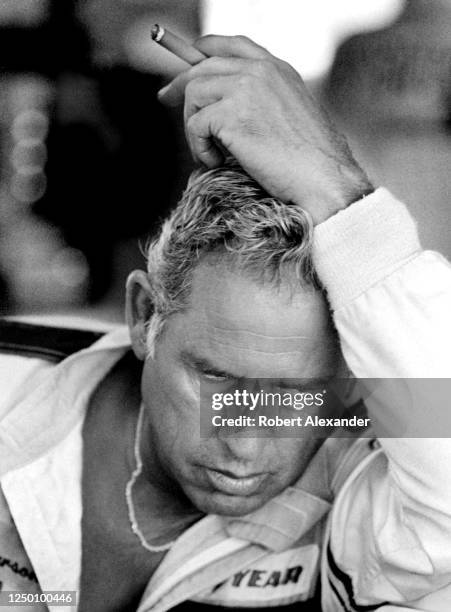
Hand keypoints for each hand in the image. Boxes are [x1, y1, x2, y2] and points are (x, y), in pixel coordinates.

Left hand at [158, 35, 372, 224]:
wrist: (323, 179)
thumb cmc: (311, 162)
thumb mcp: (291, 117)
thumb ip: (261, 102)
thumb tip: (224, 111)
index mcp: (277, 69)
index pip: (231, 44)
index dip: (201, 50)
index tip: (185, 65)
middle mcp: (261, 71)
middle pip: (202, 66)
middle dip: (179, 84)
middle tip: (164, 98)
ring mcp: (246, 88)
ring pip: (193, 93)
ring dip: (193, 126)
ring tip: (210, 152)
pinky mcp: (232, 113)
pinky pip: (194, 125)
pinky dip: (199, 147)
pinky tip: (218, 162)